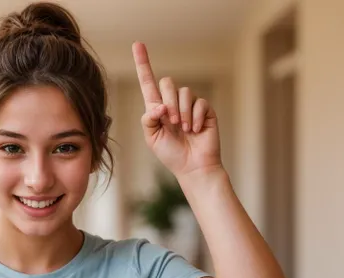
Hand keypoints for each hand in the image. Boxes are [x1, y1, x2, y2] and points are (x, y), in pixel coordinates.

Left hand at [132, 42, 221, 177]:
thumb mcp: (152, 138)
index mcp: (156, 108)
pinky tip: (196, 130)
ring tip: (184, 129)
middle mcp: (172, 103)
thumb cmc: (170, 153)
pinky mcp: (205, 110)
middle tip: (172, 122)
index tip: (137, 44)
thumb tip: (160, 105)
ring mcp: (190, 105)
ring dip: (182, 111)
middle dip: (168, 102)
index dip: (143, 63)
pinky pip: (200, 102)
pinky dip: (196, 117)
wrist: (192, 167)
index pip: (148, 82)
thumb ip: (149, 119)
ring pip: (184, 91)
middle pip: (167, 83)